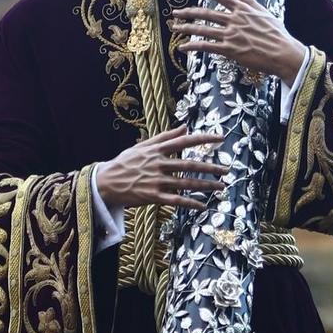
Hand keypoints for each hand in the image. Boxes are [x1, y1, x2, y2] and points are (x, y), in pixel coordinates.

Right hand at [95, 125, 225, 210]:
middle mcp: (158, 164)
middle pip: (189, 164)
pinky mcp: (153, 196)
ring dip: (205, 186)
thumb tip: (184, 127)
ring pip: (186, 183)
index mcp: (156, 149)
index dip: (203, 138)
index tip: (220, 137)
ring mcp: (156, 181)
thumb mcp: (143, 146)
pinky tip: (203, 206)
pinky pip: (176, 200)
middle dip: (210, 167)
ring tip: (221, 187)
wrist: (105, 182)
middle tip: (226, 169)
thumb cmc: (124, 163)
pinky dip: (190, 203)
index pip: (184, 141)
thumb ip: (165, 136)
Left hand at [171, 0, 307, 86]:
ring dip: (186, 28)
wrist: (284, 53)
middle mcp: (234, 19)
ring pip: (202, 29)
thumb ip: (248, 0)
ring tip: (175, 27)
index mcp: (242, 9)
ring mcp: (230, 34)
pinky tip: (183, 47)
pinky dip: (193, 46)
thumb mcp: (264, 12)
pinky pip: (207, 47)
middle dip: (188, 12)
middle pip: (205, 13)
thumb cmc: (277, 34)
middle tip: (175, 12)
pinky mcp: (230, 50)